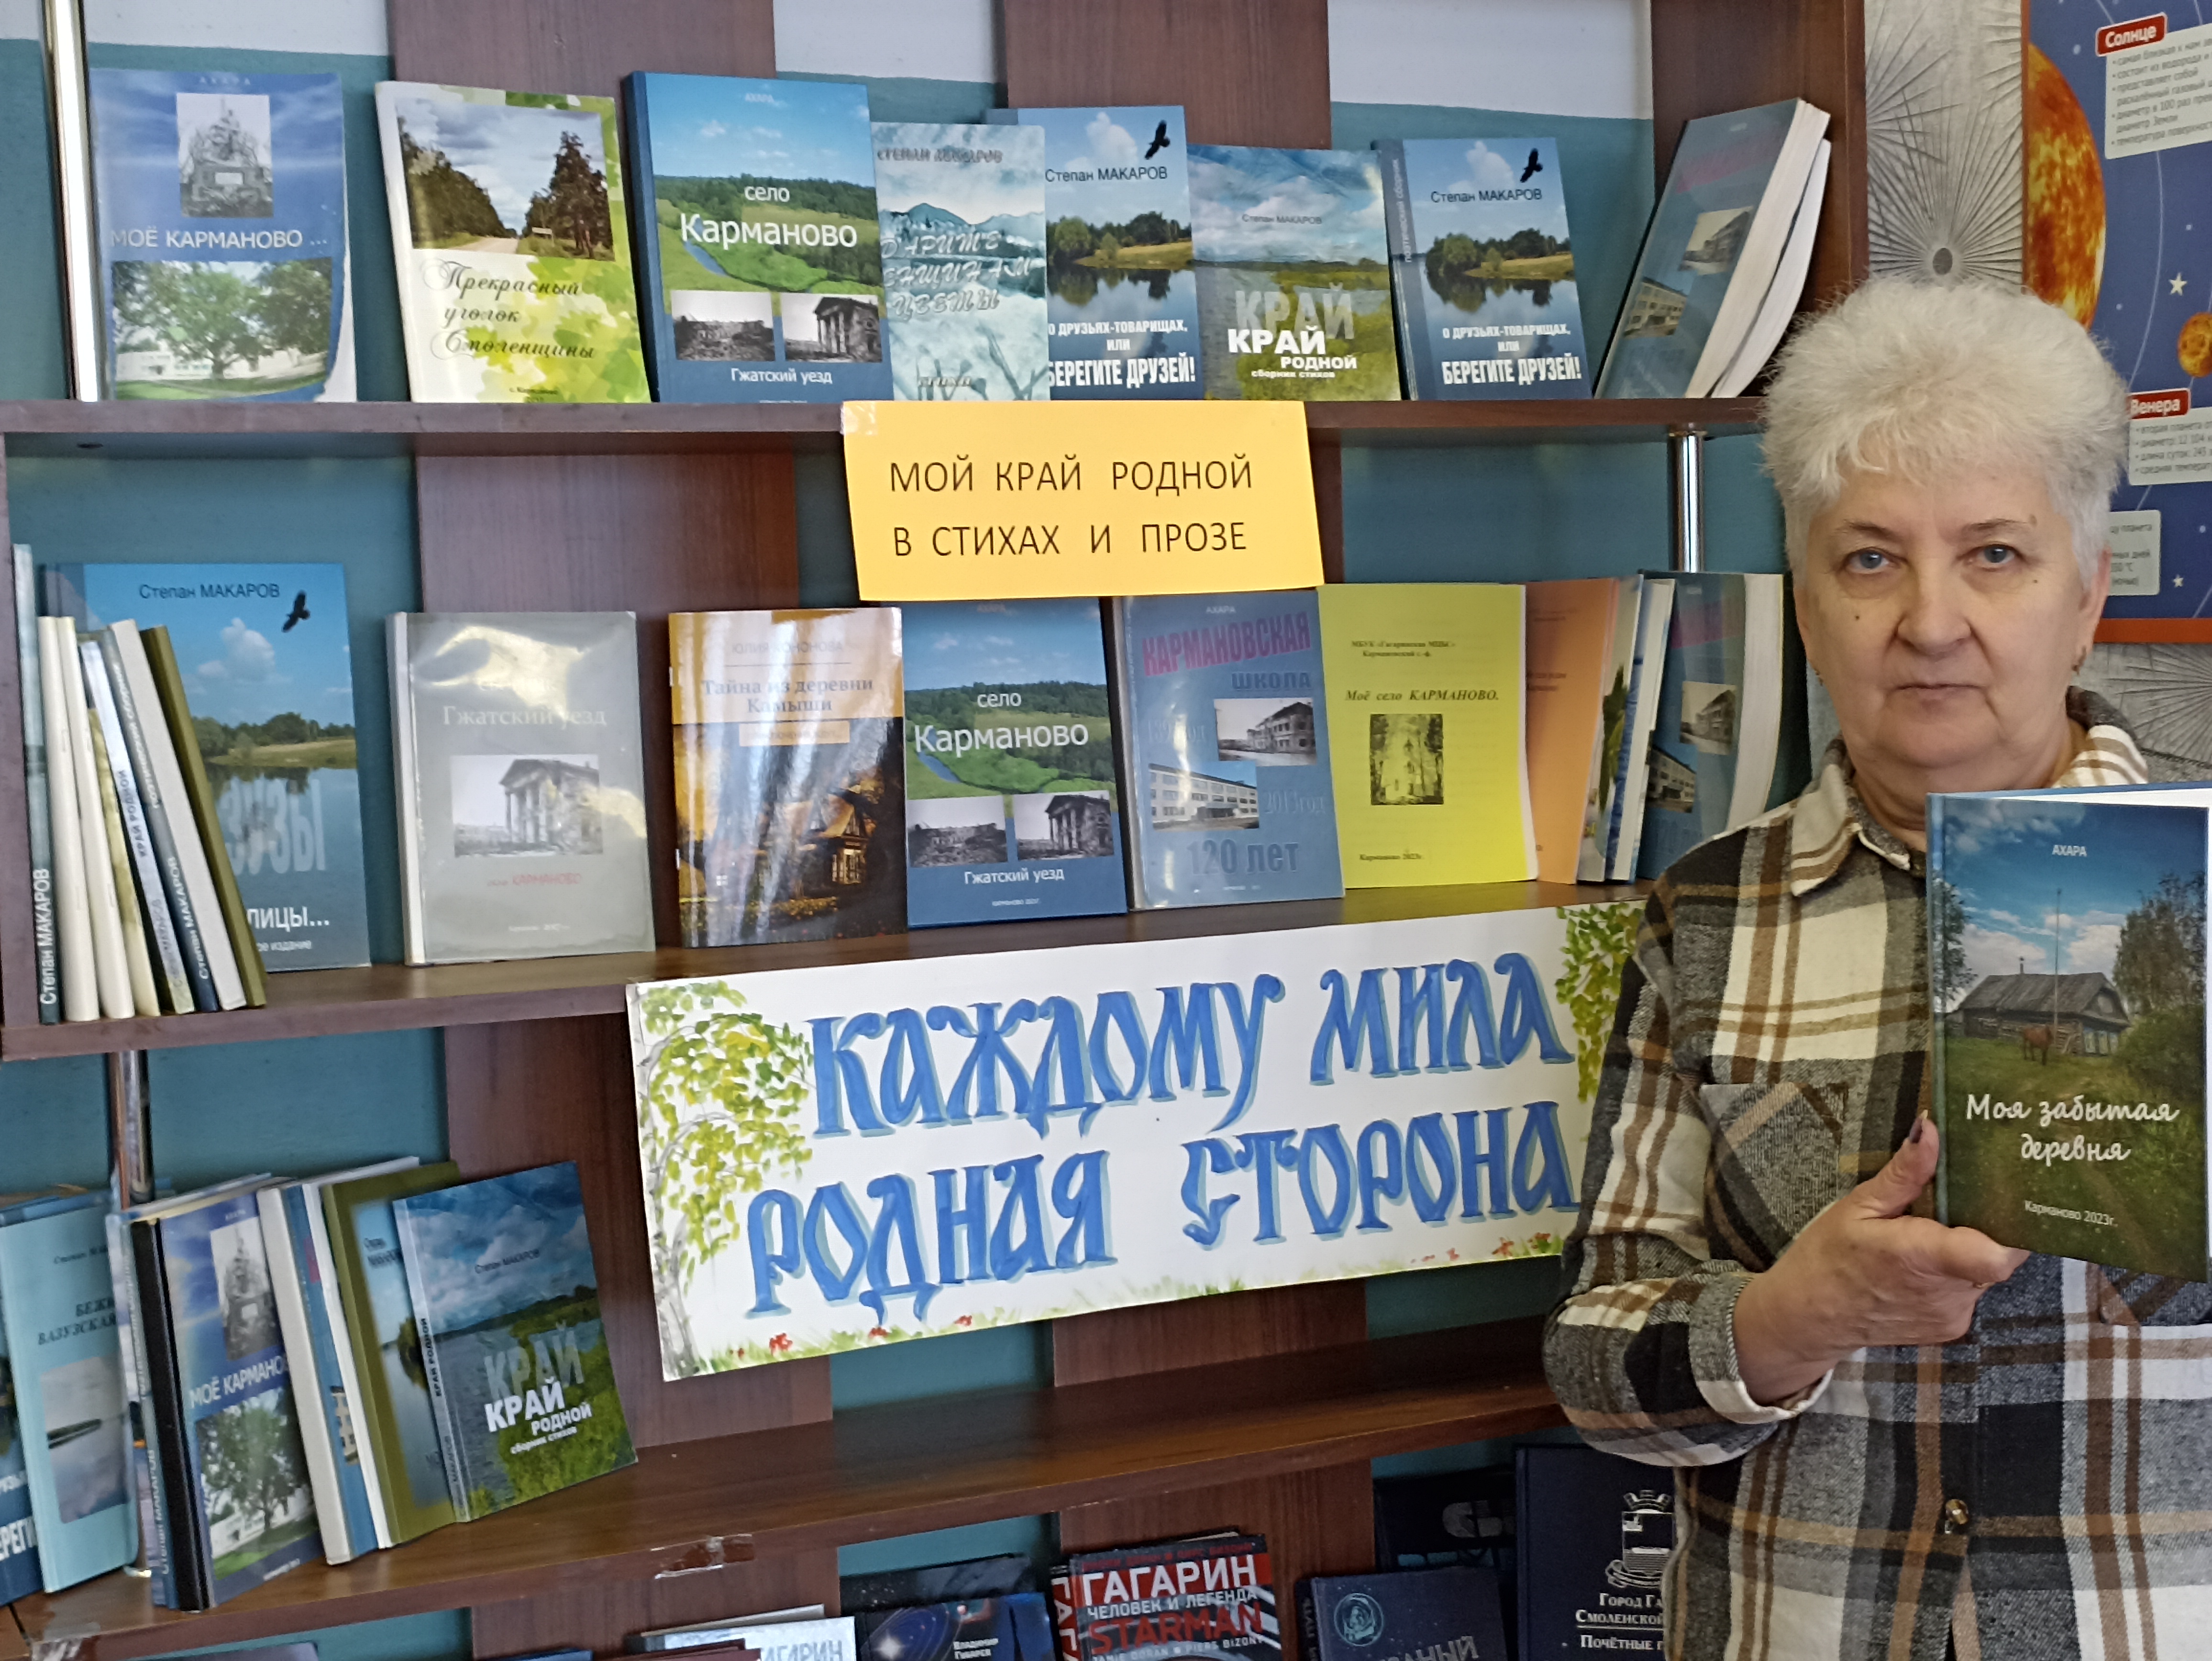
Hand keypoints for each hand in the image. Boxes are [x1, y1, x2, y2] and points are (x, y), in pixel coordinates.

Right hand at [1733, 1114, 2027, 1404]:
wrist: (1810, 1317)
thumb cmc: (1828, 1257)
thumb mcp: (1858, 1206)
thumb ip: (1904, 1173)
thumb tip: (1930, 1128)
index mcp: (1921, 1257)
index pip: (1998, 1255)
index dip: (2014, 1227)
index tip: (2006, 1197)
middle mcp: (1945, 1292)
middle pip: (2001, 1254)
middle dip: (1989, 1225)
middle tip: (1961, 1201)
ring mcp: (1952, 1314)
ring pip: (1988, 1271)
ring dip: (1971, 1248)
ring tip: (1932, 1232)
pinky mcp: (1952, 1328)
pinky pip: (1972, 1290)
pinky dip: (1958, 1272)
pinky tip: (1925, 1263)